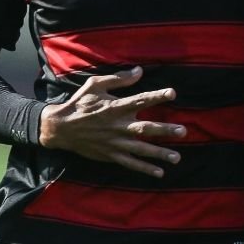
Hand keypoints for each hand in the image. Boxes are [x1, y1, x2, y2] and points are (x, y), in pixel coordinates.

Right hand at [39, 66, 186, 176]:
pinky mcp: (110, 155)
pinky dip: (144, 169)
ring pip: (141, 149)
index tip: (172, 93)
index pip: (140, 100)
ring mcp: (115, 143)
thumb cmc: (80, 103)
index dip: (156, 96)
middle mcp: (118, 126)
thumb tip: (139, 71)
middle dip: (165, 130)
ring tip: (177, 157)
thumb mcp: (95, 85)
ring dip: (159, 154)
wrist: (60, 128)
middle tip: (183, 131)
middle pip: (145, 128)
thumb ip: (118, 79)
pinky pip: (130, 163)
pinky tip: (159, 172)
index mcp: (115, 107)